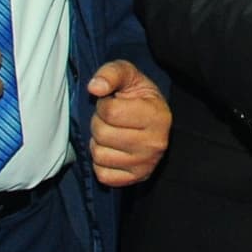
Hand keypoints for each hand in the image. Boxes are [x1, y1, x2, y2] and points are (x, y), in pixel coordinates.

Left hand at [87, 60, 171, 186]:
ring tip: (111, 133)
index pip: (110, 112)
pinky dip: (101, 163)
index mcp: (157, 116)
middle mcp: (155, 143)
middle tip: (110, 120)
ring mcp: (146, 164)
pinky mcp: (136, 179)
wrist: (154, 122)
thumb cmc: (138, 97)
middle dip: (99, 122)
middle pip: (102, 133)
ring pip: (99, 155)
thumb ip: (111, 73)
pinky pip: (102, 175)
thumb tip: (94, 87)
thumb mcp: (128, 75)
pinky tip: (112, 150)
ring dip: (98, 142)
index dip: (104, 104)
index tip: (113, 103)